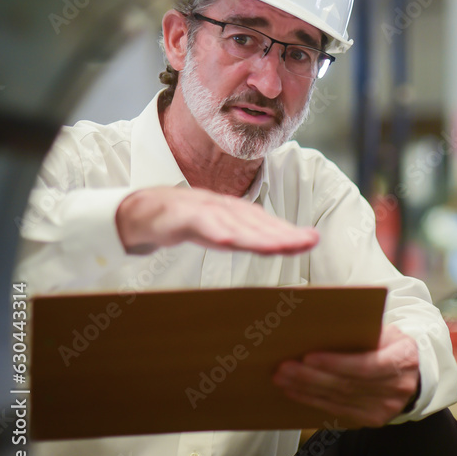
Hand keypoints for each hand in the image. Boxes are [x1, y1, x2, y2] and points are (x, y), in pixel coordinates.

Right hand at [116, 186, 318, 254]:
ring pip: (235, 225)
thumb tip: (278, 246)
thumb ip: (246, 238)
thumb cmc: (188, 222)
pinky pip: (200, 224)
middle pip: (258, 224)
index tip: (313, 240)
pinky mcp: (181, 217)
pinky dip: (215, 231)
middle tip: (308, 242)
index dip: (290, 232)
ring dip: (258, 235)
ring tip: (280, 246)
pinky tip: (228, 241)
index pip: (268, 224)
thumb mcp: (221, 232)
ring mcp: (204, 211)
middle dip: (284, 234)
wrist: (143, 212)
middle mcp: (225, 209)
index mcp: (236, 214)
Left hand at [272, 325, 420, 427]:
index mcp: (403, 359)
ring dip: (306, 389)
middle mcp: (397, 388)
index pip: (366, 366)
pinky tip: (296, 392)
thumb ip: (364, 332)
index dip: (336, 363)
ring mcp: (385, 408)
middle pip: (347, 385)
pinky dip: (314, 401)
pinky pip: (338, 411)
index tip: (309, 357)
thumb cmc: (394, 346)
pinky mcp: (373, 420)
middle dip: (311, 377)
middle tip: (284, 368)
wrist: (414, 373)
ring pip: (338, 400)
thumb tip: (323, 327)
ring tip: (283, 378)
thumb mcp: (388, 332)